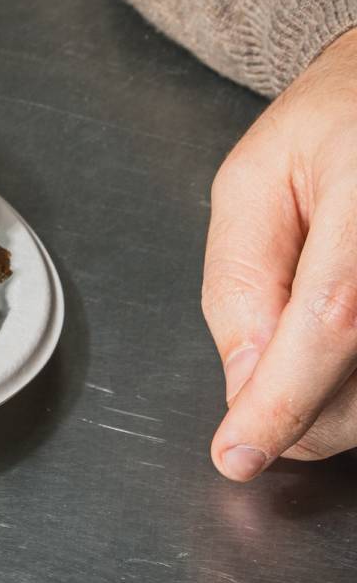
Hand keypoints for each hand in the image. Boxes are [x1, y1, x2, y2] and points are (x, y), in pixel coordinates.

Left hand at [203, 26, 356, 478]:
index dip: (282, 400)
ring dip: (337, 407)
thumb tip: (243, 388)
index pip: (332, 319)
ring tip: (311, 332)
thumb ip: (240, 282)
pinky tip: (344, 350)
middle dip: (299, 413)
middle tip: (259, 385)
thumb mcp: (250, 182)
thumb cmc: (331, 127)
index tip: (237, 455)